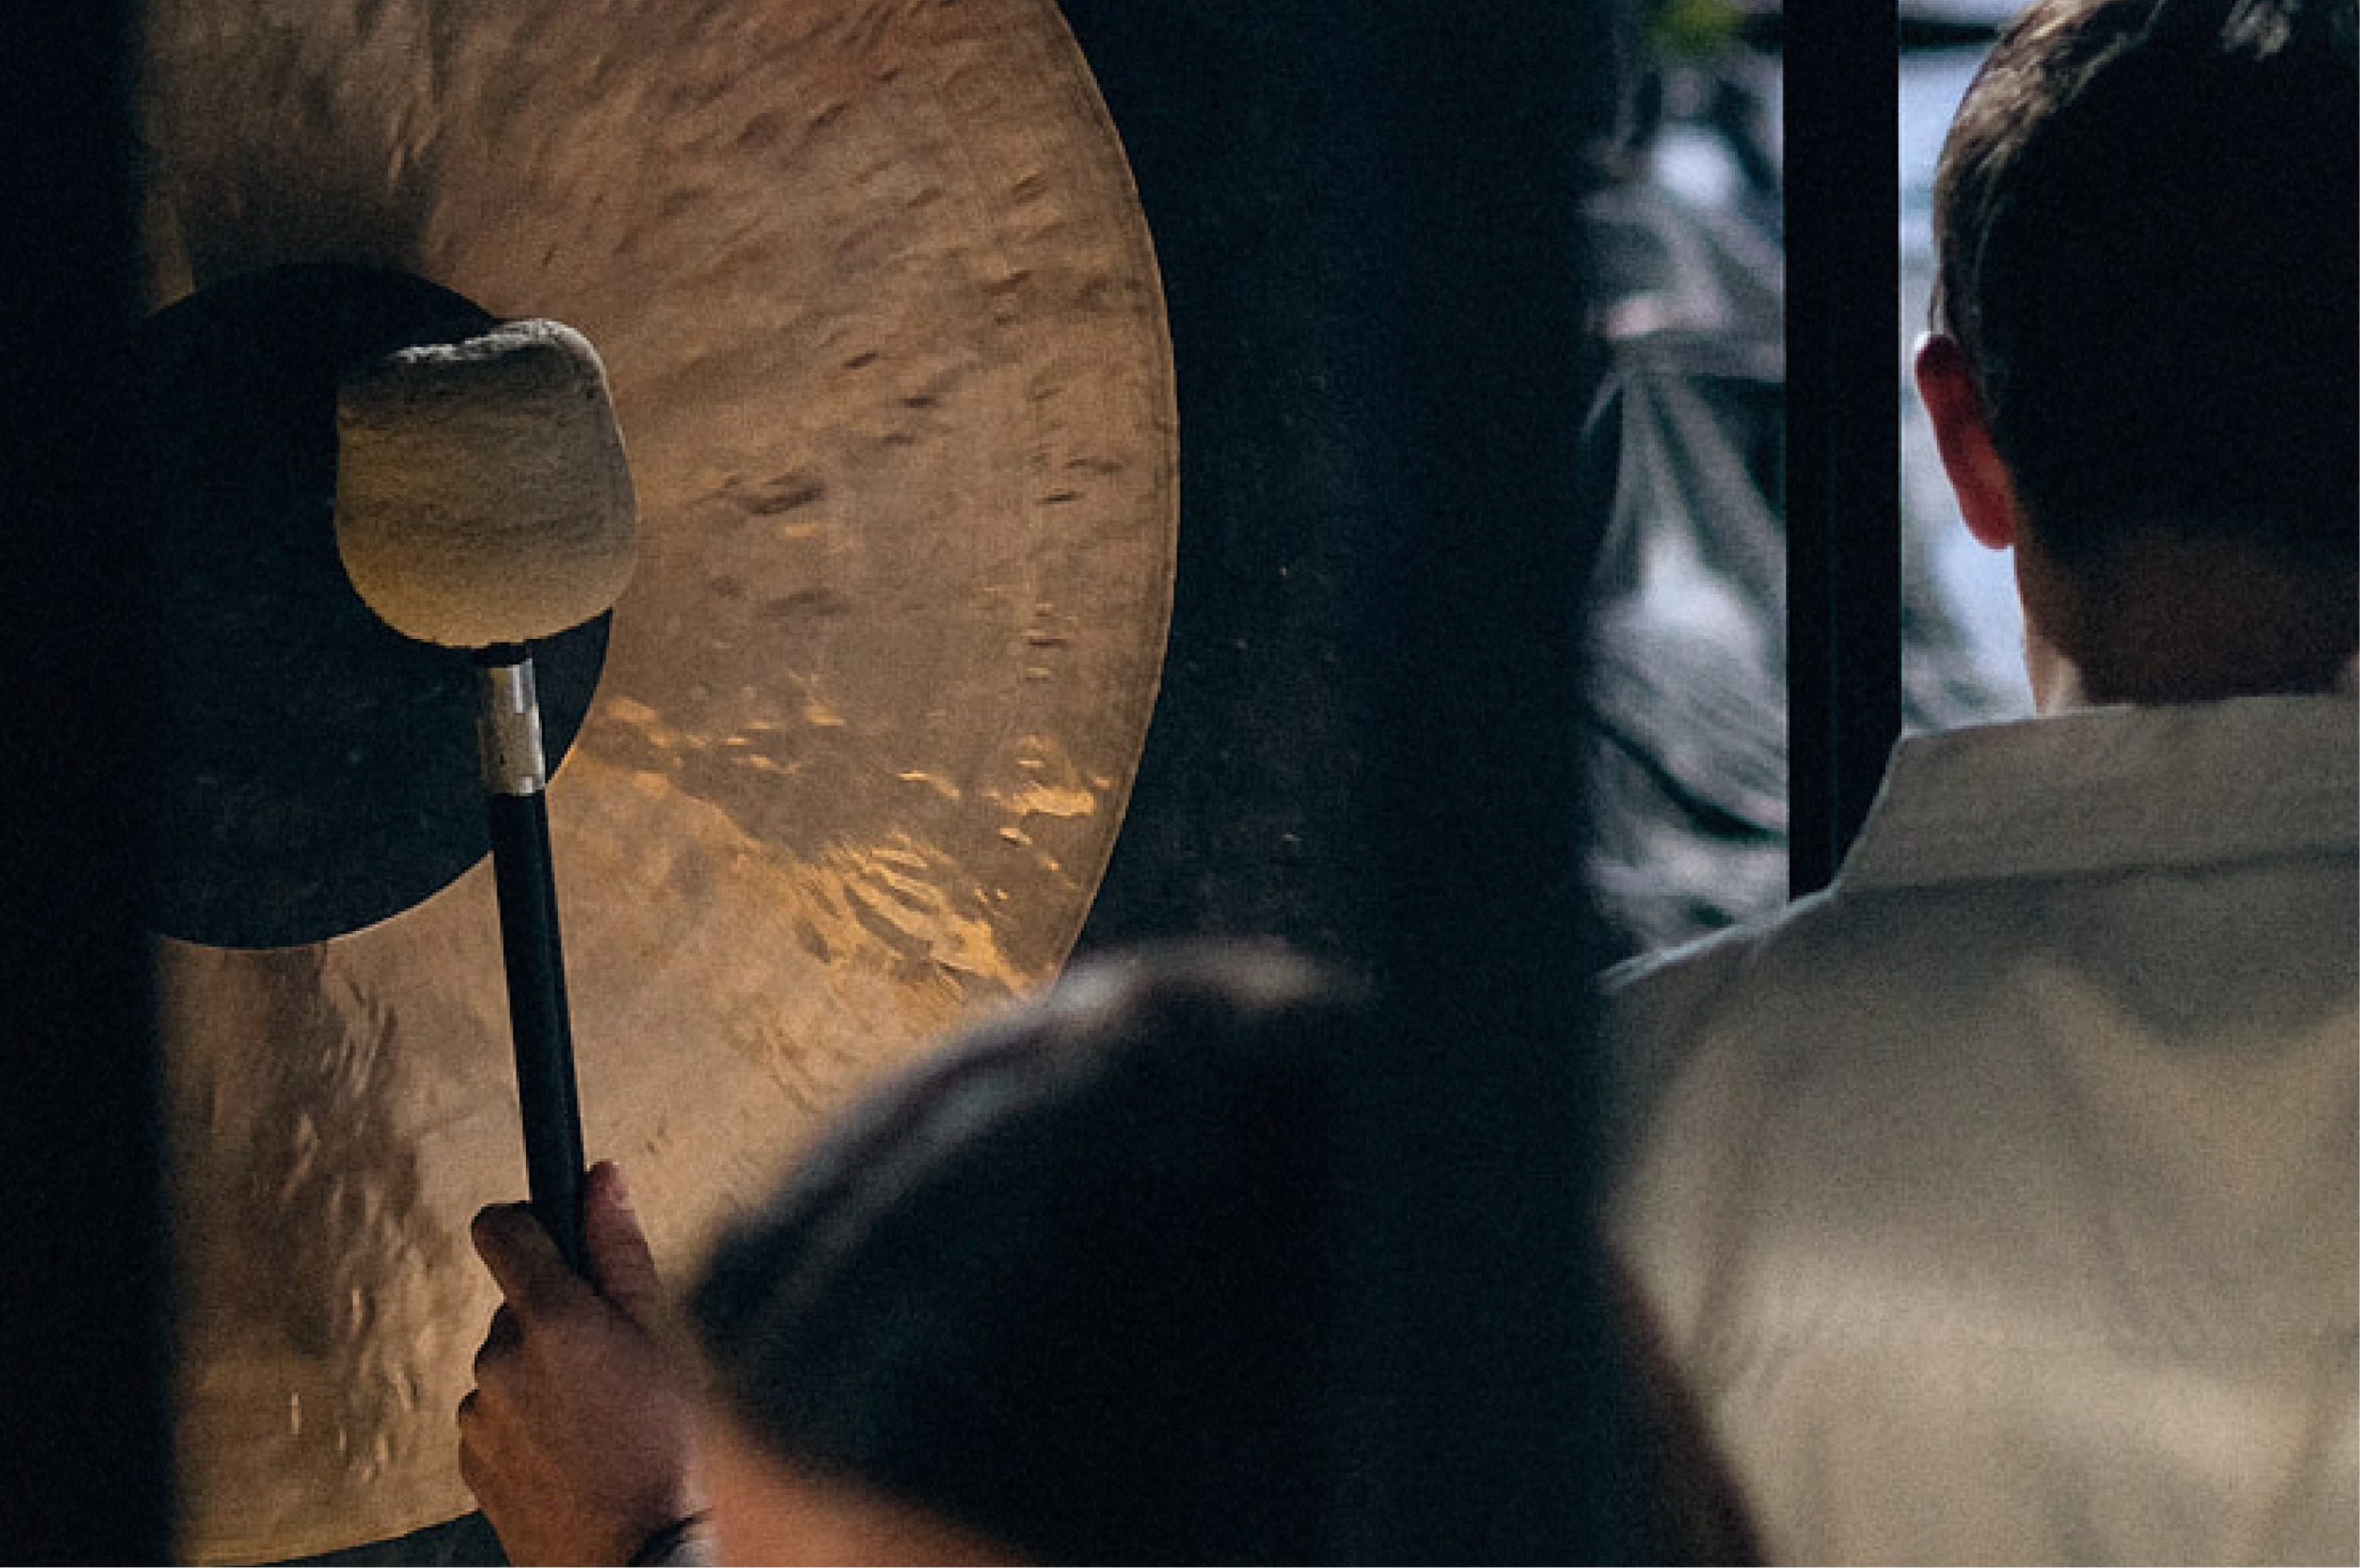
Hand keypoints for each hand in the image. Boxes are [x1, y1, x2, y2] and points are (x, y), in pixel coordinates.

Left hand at [459, 1161, 703, 1567]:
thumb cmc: (663, 1447)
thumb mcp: (658, 1336)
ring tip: (596, 1420)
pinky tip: (572, 1452)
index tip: (552, 1235)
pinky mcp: (469, 1459)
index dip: (527, 1222)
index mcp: (551, 1317)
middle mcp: (499, 1357)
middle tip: (610, 1361)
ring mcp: (477, 1412)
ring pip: (507, 1364)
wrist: (632, 1556)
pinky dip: (525, 1423)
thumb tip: (602, 1177)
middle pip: (516, 1306)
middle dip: (555, 1318)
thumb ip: (619, 1252)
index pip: (501, 1230)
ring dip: (540, 1375)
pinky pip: (494, 1416)